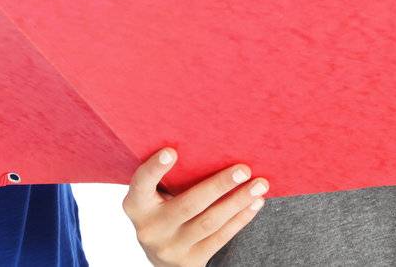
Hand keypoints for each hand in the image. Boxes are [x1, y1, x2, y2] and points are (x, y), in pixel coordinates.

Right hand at [123, 147, 267, 266]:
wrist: (162, 253)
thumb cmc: (162, 208)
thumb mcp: (154, 195)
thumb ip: (169, 176)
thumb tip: (208, 141)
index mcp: (136, 205)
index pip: (141, 184)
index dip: (155, 169)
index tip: (172, 151)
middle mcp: (150, 229)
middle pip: (188, 204)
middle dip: (219, 185)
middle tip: (244, 169)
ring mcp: (170, 248)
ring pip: (210, 222)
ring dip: (238, 201)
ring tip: (259, 185)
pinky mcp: (190, 261)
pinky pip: (220, 238)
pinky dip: (240, 218)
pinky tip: (254, 203)